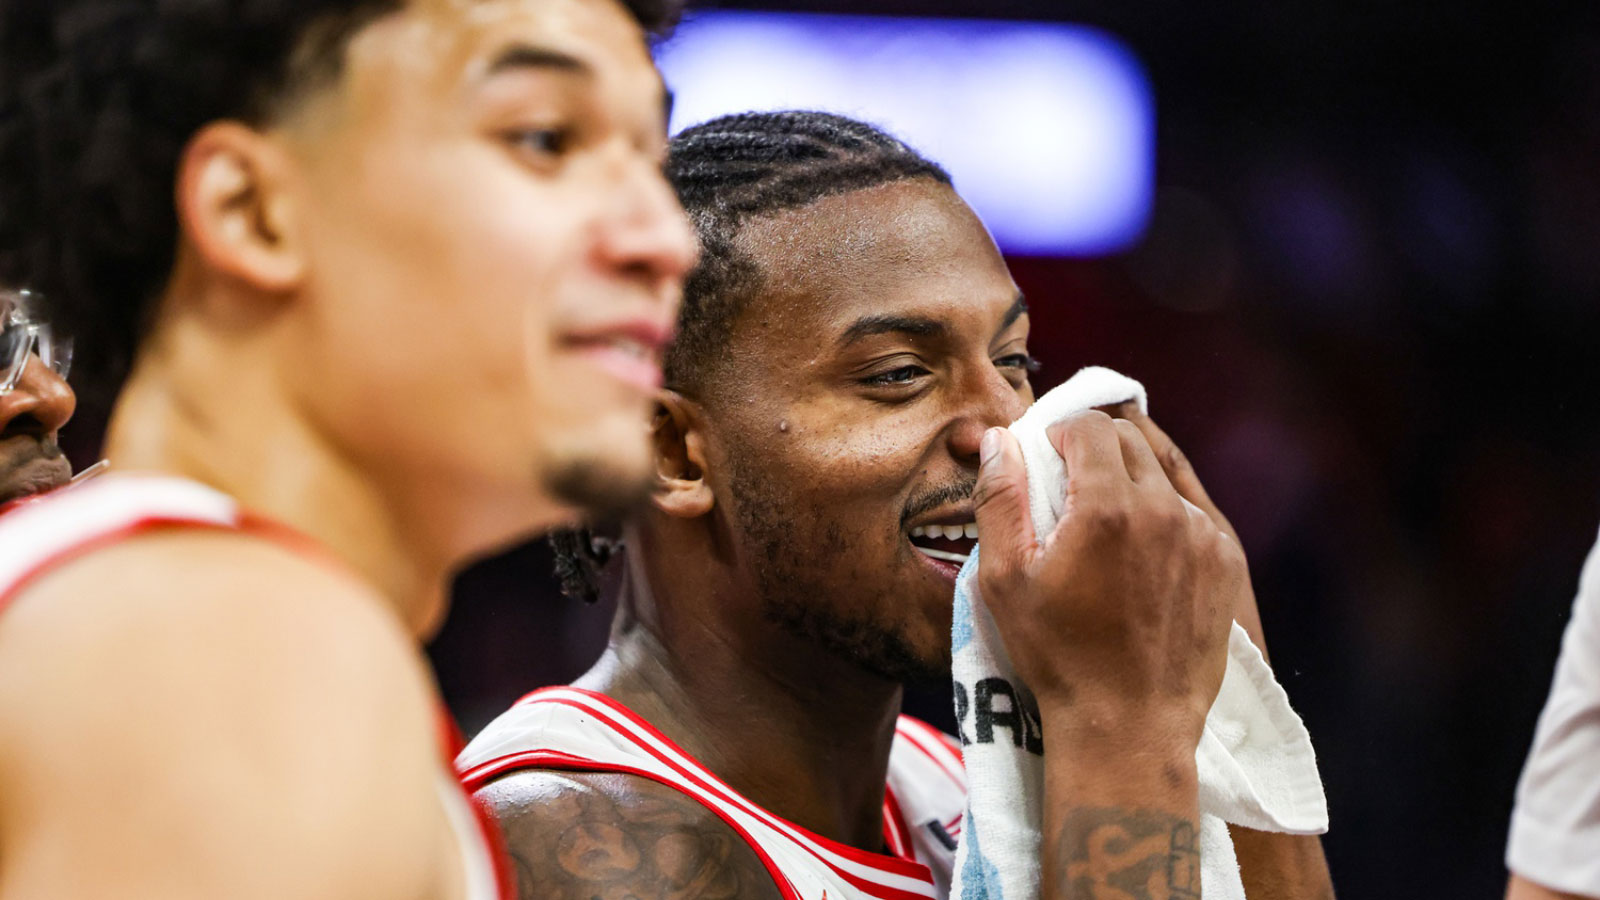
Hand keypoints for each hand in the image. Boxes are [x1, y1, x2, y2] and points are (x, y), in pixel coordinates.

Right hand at [972, 410, 1240, 746]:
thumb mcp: (1006, 580)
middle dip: (1096, 447)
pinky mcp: (1225, 561)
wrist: (1129, 725)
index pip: (1091, 426)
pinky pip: (1193, 510)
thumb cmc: (1059, 656)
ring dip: (1132, 478)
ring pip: (1165, 473)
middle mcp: (1164, 510)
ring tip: (1106, 518)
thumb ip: (999, 500)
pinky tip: (1141, 548)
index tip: (1048, 457)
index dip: (1062, 432)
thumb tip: (1000, 441)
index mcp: (1107, 507)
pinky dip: (1164, 512)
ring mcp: (1202, 535)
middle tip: (1071, 482)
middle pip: (1131, 439)